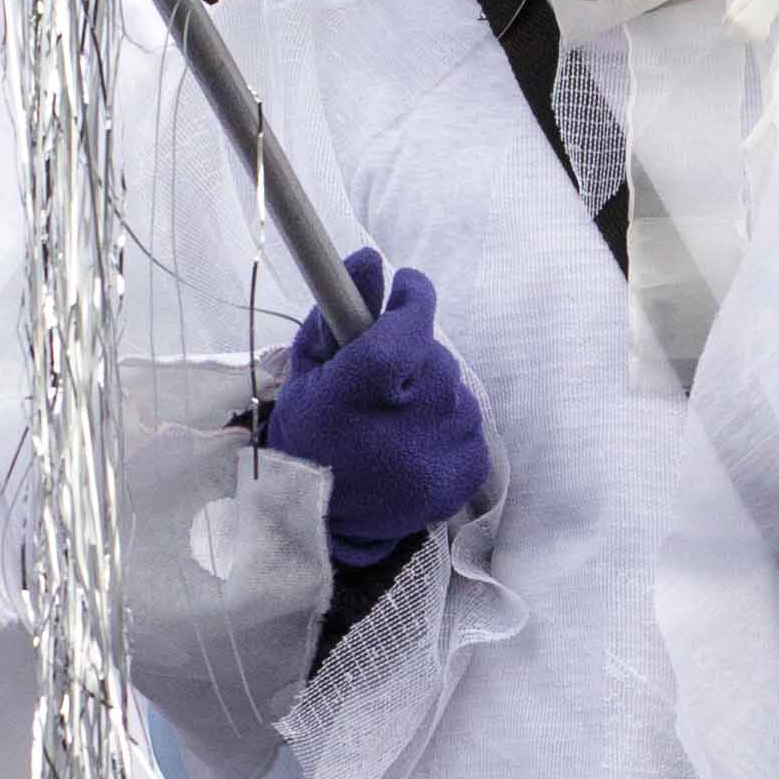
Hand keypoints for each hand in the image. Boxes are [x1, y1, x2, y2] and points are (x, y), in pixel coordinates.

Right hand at [267, 256, 491, 563]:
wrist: (327, 519)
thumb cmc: (312, 435)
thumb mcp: (309, 371)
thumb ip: (338, 311)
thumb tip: (369, 259)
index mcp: (358, 395)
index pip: (406, 327)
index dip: (411, 299)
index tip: (405, 284)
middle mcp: (408, 423)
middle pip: (432, 356)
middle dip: (411, 356)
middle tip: (384, 381)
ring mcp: (442, 452)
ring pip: (454, 387)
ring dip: (430, 391)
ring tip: (395, 420)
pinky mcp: (468, 472)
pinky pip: (469, 422)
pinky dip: (446, 423)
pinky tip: (414, 443)